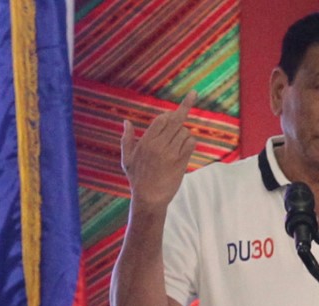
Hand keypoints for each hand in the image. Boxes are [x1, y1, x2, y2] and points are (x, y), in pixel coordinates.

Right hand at [120, 91, 197, 208]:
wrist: (149, 198)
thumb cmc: (137, 178)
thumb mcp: (127, 158)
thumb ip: (127, 138)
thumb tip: (126, 121)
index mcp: (146, 142)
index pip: (162, 119)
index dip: (170, 113)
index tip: (177, 108)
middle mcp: (159, 146)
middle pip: (176, 121)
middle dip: (183, 111)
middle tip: (192, 95)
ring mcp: (171, 154)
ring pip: (185, 132)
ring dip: (184, 132)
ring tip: (178, 140)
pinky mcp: (181, 162)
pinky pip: (191, 143)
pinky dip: (190, 141)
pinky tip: (184, 146)